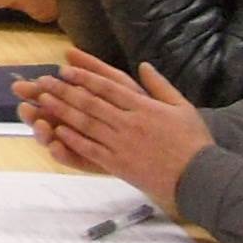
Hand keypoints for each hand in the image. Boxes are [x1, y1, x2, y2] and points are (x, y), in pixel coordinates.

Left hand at [11, 50, 210, 212]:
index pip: (107, 87)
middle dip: (64, 91)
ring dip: (62, 112)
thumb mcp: (182, 107)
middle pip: (90, 103)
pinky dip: (72, 140)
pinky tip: (57, 132)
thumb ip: (160, 85)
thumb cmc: (193, 141)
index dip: (83, 77)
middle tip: (42, 82)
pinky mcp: (118, 164)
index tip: (64, 69)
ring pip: (86, 124)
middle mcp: (129, 122)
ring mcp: (122, 144)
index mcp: (144, 107)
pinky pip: (91, 149)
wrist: (200, 177)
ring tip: (42, 102)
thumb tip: (143, 65)